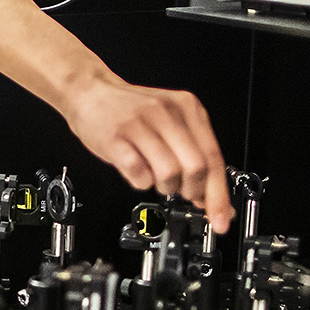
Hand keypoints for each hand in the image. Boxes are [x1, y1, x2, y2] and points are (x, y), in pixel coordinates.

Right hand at [64, 72, 234, 231]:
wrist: (90, 92)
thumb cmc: (130, 111)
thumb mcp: (170, 124)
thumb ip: (193, 155)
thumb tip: (210, 197)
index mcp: (187, 108)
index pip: (214, 157)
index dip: (218, 194)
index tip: (220, 217)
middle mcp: (166, 113)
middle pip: (196, 167)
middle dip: (192, 191)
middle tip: (182, 192)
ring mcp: (140, 124)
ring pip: (170, 173)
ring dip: (165, 187)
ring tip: (156, 179)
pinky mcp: (116, 138)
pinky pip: (139, 174)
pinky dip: (141, 182)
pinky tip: (138, 171)